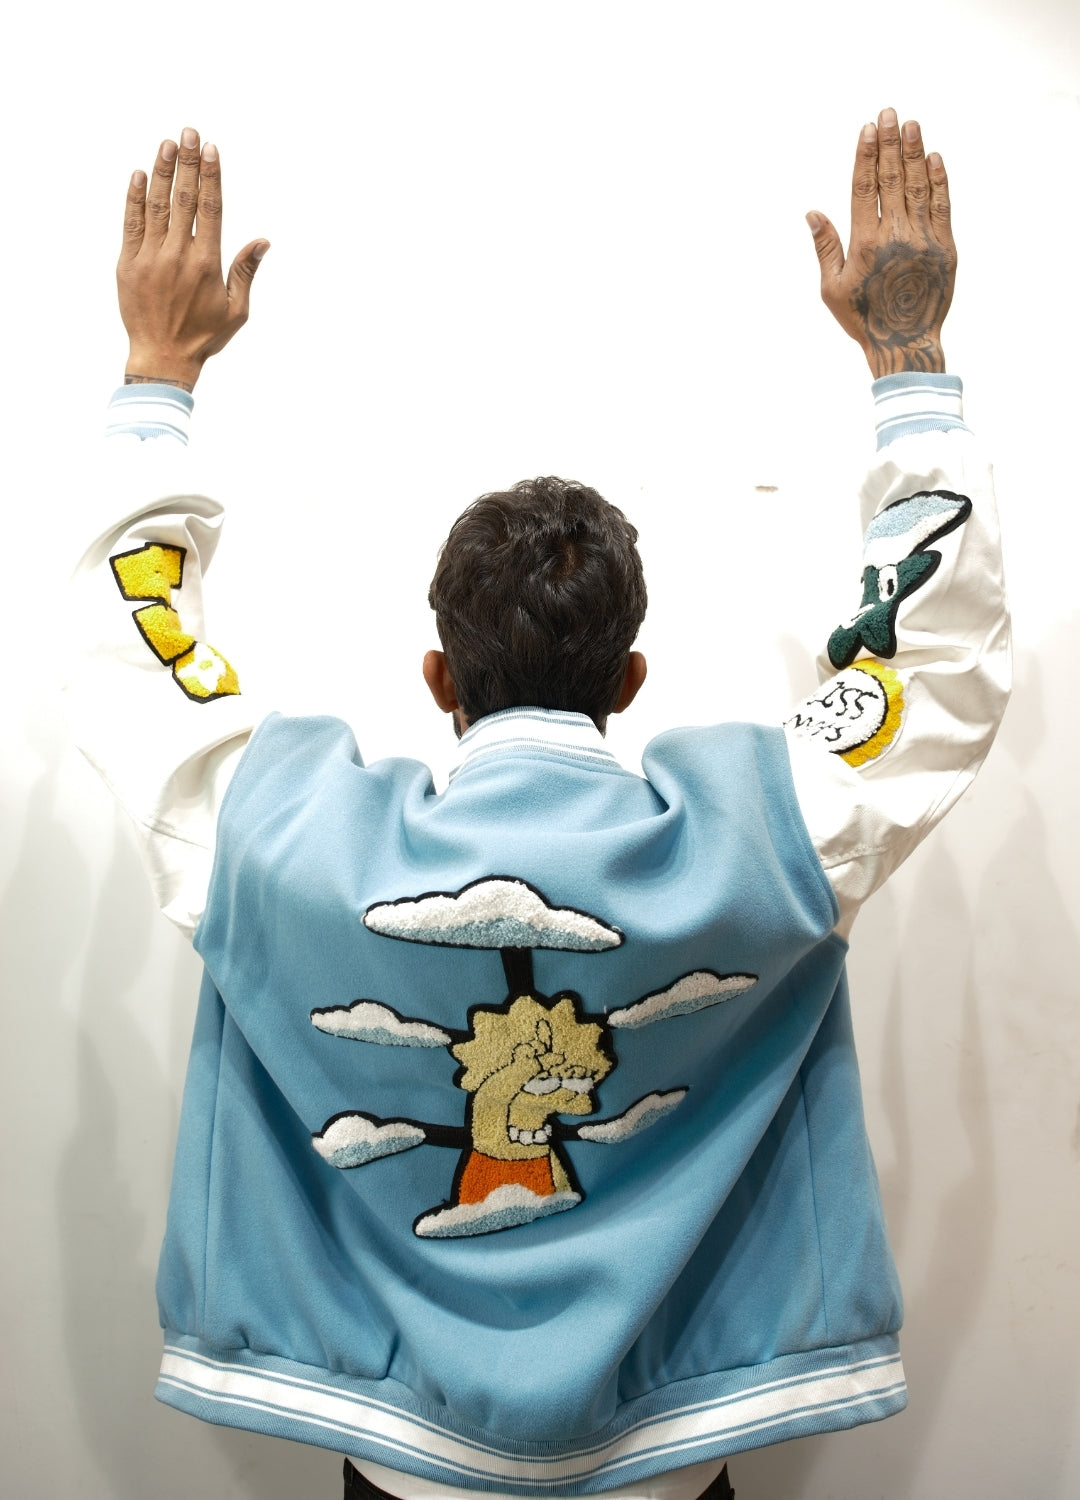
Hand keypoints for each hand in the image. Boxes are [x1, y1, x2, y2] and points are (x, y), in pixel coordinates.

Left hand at [117, 127, 268, 389]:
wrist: (162, 358)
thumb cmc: (204, 337)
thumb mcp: (236, 310)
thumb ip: (246, 271)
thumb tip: (262, 241)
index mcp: (206, 263)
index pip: (210, 209)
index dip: (211, 176)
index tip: (211, 150)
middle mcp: (177, 255)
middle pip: (184, 198)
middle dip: (188, 162)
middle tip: (190, 132)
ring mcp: (150, 257)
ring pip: (157, 205)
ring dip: (163, 171)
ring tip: (168, 144)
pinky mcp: (128, 264)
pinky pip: (131, 223)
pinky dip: (135, 198)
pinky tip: (140, 175)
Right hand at [807, 108, 954, 376]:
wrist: (905, 343)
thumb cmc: (863, 318)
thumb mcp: (832, 289)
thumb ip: (825, 248)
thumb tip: (813, 213)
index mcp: (865, 244)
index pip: (865, 188)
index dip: (866, 155)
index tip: (867, 129)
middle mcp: (895, 236)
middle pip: (891, 179)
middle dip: (890, 143)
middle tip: (889, 113)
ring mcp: (923, 239)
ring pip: (918, 186)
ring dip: (914, 152)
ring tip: (912, 124)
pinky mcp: (945, 247)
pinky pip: (942, 206)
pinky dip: (938, 180)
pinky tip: (934, 158)